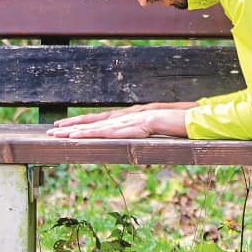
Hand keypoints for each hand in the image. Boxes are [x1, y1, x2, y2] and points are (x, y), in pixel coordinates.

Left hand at [47, 103, 194, 138]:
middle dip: (74, 124)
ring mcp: (135, 118)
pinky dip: (93, 133)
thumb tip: (145, 133)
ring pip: (100, 125)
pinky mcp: (139, 125)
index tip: (68, 126)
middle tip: (53, 129)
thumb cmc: (185, 122)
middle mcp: (132, 114)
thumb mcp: (165, 128)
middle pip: (98, 120)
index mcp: (136, 115)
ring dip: (78, 130)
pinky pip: (112, 131)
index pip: (107, 119)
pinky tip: (79, 137)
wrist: (198, 116)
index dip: (87, 122)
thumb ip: (154, 129)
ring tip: (59, 134)